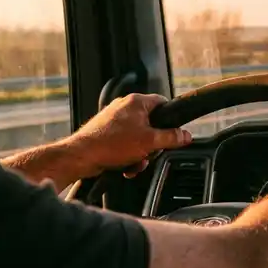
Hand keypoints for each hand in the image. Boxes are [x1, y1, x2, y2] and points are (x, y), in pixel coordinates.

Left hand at [66, 94, 191, 177]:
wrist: (81, 157)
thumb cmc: (111, 145)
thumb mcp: (150, 142)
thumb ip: (172, 137)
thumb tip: (186, 135)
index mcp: (136, 101)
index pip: (163, 103)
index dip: (171, 120)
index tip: (173, 133)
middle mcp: (124, 107)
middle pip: (151, 124)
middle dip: (152, 144)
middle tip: (149, 153)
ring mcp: (113, 119)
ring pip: (138, 136)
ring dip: (140, 153)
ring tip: (133, 163)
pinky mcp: (105, 132)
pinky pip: (124, 143)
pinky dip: (128, 155)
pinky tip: (124, 165)